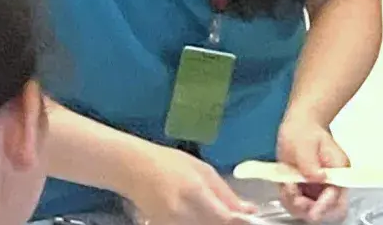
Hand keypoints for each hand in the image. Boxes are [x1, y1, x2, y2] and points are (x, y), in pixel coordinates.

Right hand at [126, 144, 256, 224]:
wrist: (133, 169)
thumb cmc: (169, 163)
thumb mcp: (202, 170)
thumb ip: (225, 193)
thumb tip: (249, 211)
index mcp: (195, 192)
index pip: (226, 219)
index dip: (240, 221)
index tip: (247, 218)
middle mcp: (183, 213)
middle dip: (225, 222)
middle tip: (228, 214)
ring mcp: (172, 224)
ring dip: (212, 222)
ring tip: (208, 209)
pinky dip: (199, 223)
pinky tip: (197, 216)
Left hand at [276, 117, 349, 221]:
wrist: (298, 127)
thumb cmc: (304, 131)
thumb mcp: (305, 143)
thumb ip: (310, 161)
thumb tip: (319, 177)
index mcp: (339, 171)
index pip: (336, 196)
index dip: (325, 205)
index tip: (312, 210)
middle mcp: (331, 184)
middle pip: (327, 210)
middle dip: (309, 209)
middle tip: (294, 196)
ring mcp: (318, 189)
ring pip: (311, 211)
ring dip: (296, 205)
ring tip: (287, 186)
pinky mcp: (306, 192)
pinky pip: (298, 205)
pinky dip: (289, 200)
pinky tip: (285, 185)